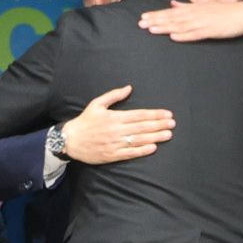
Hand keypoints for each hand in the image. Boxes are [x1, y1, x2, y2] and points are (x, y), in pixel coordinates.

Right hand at [59, 85, 174, 164]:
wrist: (70, 140)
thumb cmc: (85, 121)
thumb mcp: (97, 104)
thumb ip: (114, 95)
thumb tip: (129, 88)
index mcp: (114, 117)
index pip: (139, 115)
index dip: (155, 114)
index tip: (167, 114)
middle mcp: (116, 130)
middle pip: (142, 127)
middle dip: (159, 125)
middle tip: (172, 124)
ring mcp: (114, 143)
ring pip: (139, 140)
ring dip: (155, 137)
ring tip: (168, 135)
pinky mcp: (112, 155)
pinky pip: (130, 153)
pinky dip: (142, 150)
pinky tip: (153, 147)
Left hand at [138, 1, 242, 41]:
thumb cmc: (223, 13)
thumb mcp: (203, 7)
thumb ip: (186, 7)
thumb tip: (171, 5)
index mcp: (193, 9)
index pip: (171, 13)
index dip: (156, 15)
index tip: (142, 17)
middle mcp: (196, 14)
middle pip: (172, 18)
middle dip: (156, 20)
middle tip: (140, 23)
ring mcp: (203, 22)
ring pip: (180, 26)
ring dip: (166, 27)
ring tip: (152, 30)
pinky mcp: (211, 31)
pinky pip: (196, 34)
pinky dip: (184, 36)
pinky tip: (174, 37)